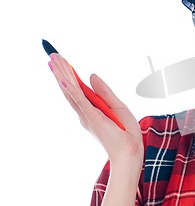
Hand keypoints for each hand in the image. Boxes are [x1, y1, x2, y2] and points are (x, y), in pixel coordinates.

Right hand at [48, 53, 143, 167]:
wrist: (130, 151)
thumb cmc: (125, 132)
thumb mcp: (116, 106)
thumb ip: (103, 92)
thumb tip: (91, 75)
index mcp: (90, 110)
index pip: (77, 89)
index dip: (69, 74)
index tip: (62, 59)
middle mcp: (84, 112)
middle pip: (70, 88)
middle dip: (61, 70)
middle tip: (52, 54)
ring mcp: (87, 115)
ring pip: (71, 91)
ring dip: (63, 75)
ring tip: (54, 60)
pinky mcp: (92, 118)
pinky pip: (80, 102)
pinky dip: (72, 90)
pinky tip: (63, 80)